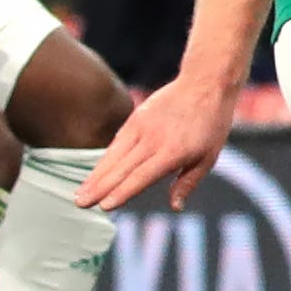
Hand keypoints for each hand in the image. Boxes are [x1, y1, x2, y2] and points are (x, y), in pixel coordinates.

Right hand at [78, 72, 239, 212]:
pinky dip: (104, 160)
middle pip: (121, 168)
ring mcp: (142, 127)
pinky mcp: (136, 118)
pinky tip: (94, 175)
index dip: (122, 192)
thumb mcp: (208, 156)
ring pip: (113, 156)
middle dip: (99, 188)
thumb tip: (175, 207)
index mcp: (173, 152)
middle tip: (80, 205)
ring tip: (80, 194)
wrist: (205, 83)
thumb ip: (188, 182)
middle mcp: (153, 140)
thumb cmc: (211, 124)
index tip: (104, 206)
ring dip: (95, 176)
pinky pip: (117, 143)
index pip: (141, 176)